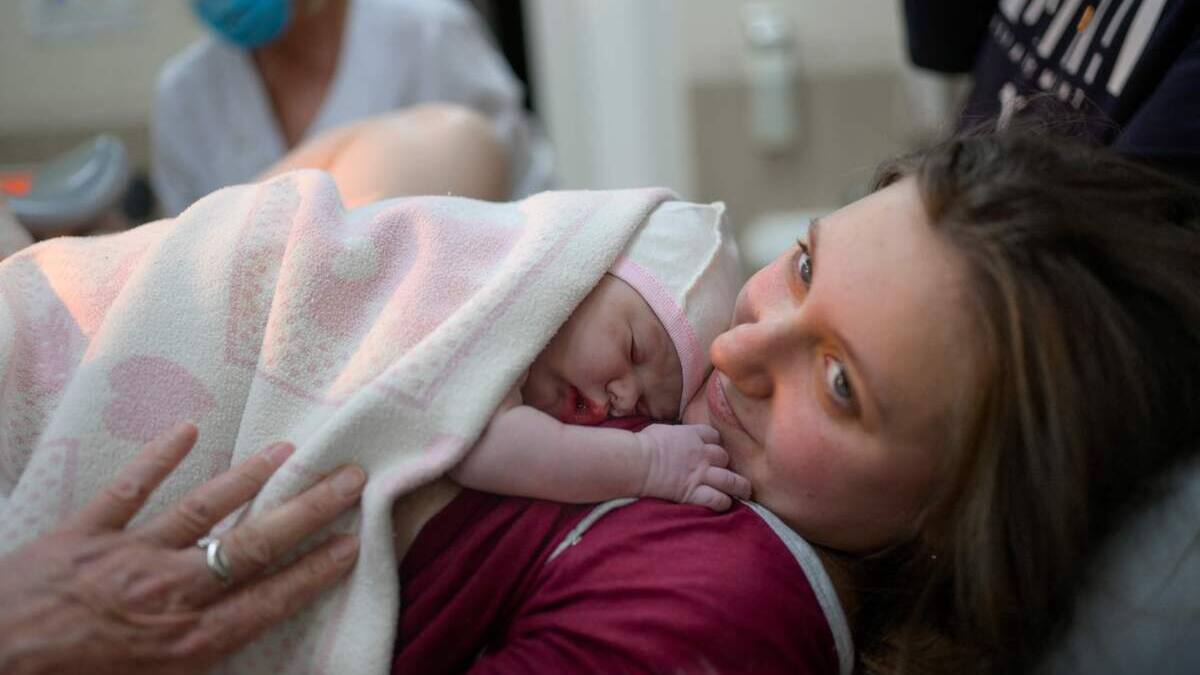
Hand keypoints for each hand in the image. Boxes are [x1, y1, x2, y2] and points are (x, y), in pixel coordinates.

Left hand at [0, 423, 364, 674]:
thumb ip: (195, 662)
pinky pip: (127, 490)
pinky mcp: (83, 534)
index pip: (270, 598)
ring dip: (249, 478)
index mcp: (186, 642)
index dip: (317, 570)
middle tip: (349, 478)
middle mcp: (169, 593)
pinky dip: (158, 458)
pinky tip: (188, 430)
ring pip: (202, 510)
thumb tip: (241, 639)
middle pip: (253, 546)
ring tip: (288, 451)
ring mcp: (128, 557)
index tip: (355, 541)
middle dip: (308, 510)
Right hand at [635, 424, 750, 510]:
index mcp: (692, 435)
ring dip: (739, 487)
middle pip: (724, 457)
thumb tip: (673, 436)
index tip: (712, 451)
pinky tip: (723, 504)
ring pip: (731, 480)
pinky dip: (723, 502)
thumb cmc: (642, 445)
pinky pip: (718, 499)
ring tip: (743, 492)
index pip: (714, 437)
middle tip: (725, 473)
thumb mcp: (661, 430)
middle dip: (725, 465)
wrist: (636, 462)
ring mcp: (700, 474)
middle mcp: (702, 454)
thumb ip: (675, 433)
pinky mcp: (694, 492)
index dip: (715, 444)